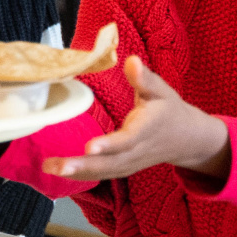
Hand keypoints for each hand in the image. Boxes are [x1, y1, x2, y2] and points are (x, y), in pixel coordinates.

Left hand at [41, 57, 227, 181]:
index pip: (127, 140)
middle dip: (82, 165)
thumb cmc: (170, 110)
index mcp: (147, 129)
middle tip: (56, 166)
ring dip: (76, 173)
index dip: (109, 145)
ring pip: (103, 172)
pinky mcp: (124, 169)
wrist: (186, 139)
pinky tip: (59, 172)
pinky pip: (102, 175)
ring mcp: (131, 164)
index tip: (89, 146)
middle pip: (110, 162)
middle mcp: (138, 151)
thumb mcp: (162, 91)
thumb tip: (131, 60)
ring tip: (49, 167)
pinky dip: (81, 176)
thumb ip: (145, 78)